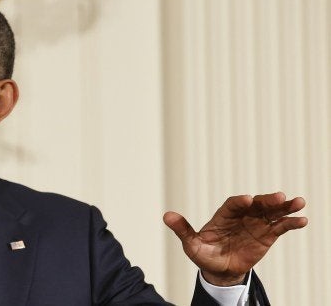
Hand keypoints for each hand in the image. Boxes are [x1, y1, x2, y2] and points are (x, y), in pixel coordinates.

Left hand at [163, 192, 307, 285]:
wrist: (220, 270)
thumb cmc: (204, 254)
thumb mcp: (191, 244)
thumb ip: (182, 229)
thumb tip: (166, 215)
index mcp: (223, 216)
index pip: (232, 205)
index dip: (239, 202)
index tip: (247, 199)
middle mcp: (241, 216)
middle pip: (256, 204)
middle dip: (267, 200)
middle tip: (280, 196)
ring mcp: (255, 224)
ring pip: (271, 212)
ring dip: (284, 207)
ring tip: (298, 202)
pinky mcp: (267, 235)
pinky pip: (280, 227)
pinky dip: (290, 223)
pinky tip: (302, 220)